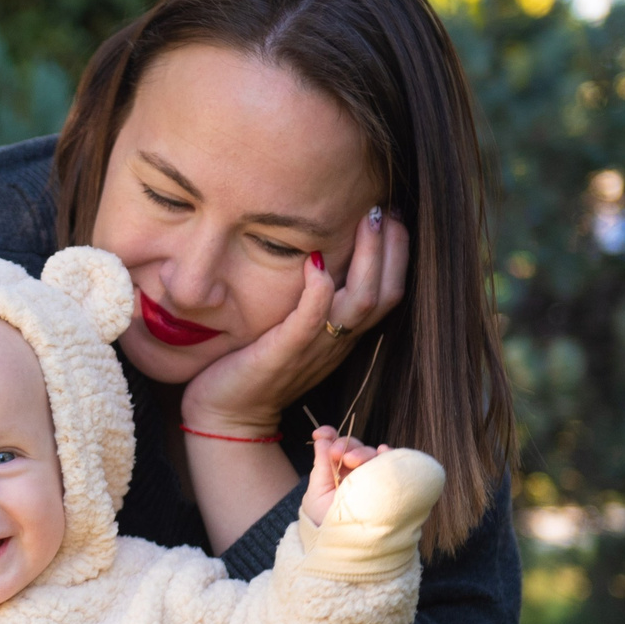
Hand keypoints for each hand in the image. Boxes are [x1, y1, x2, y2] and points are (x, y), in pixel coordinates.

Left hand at [179, 206, 409, 437]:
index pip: (388, 292)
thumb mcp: (294, 329)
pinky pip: (310, 321)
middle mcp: (336, 341)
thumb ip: (311, 300)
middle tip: (386, 208)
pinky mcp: (282, 353)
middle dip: (393, 248)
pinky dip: (319, 291)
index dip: (398, 253)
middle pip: (385, 294)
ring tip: (367, 220)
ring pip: (360, 304)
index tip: (392, 214)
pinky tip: (316, 259)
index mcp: (343, 335)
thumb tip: (318, 250)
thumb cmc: (255, 365)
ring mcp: (313, 348)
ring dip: (368, 258)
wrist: (226, 415)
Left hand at [300, 425, 387, 528]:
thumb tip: (320, 439)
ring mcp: (372, 477)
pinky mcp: (387, 484)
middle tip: (337, 453)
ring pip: (371, 453)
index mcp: (335, 469)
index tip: (321, 433)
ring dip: (362, 451)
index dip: (329, 436)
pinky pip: (392, 465)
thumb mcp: (317, 493)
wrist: (344, 546)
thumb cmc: (326, 522)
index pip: (335, 445)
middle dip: (345, 444)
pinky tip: (383, 452)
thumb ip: (320, 466)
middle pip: (354, 446)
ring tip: (351, 460)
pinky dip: (388, 455)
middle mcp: (355, 471)